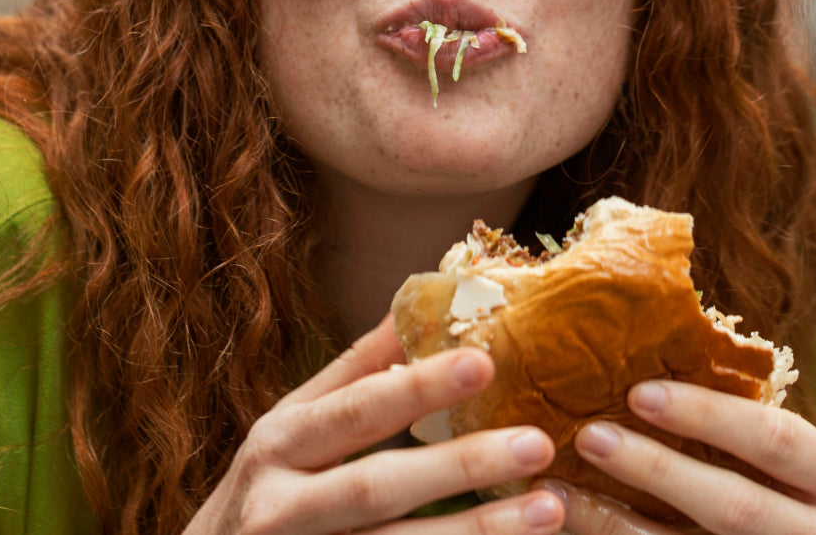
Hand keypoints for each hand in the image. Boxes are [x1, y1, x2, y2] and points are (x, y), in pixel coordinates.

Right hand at [185, 313, 566, 534]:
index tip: (484, 362)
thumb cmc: (265, 491)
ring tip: (549, 510)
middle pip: (378, 486)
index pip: (356, 409)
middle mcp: (281, 505)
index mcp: (279, 443)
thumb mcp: (290, 427)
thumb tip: (417, 303)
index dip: (419, 387)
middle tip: (537, 444)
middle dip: (461, 464)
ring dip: (477, 532)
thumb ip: (354, 374)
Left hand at [537, 381, 815, 534]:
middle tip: (591, 435)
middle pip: (736, 507)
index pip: (777, 440)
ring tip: (556, 487)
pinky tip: (565, 516)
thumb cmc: (777, 478)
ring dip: (613, 520)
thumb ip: (736, 413)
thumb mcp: (779, 450)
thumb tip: (642, 339)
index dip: (709, 415)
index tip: (640, 392)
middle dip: (657, 470)